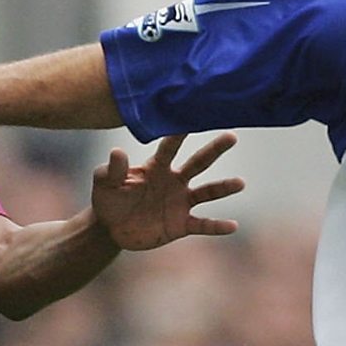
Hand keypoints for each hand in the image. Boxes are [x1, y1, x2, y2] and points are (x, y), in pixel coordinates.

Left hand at [91, 133, 242, 250]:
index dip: (179, 134)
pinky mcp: (181, 224)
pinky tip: (233, 226)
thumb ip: (111, 170)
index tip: (192, 116)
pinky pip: (203, 224)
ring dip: (223, 187)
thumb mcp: (105, 184)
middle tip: (232, 136)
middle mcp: (174, 181)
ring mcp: (180, 202)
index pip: (170, 147)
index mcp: (156, 167)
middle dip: (214, 150)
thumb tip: (117, 151)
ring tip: (241, 183)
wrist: (111, 229)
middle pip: (198, 162)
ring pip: (206, 192)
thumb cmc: (108, 199)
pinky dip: (217, 226)